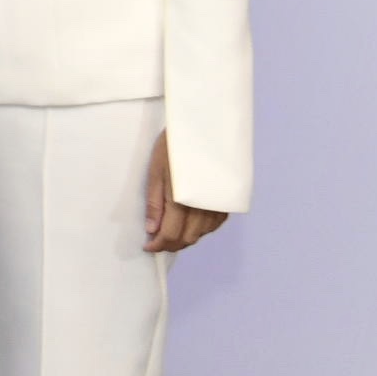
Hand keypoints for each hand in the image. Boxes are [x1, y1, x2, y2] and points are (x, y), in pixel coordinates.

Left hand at [145, 137, 227, 253]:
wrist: (203, 128)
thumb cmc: (173, 147)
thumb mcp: (156, 172)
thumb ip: (155, 204)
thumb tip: (152, 230)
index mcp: (182, 198)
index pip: (171, 234)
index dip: (159, 245)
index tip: (148, 247)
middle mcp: (204, 205)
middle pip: (188, 238)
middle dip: (171, 244)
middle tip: (156, 241)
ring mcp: (218, 203)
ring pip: (202, 233)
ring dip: (186, 237)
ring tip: (170, 231)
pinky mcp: (227, 199)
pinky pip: (215, 224)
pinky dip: (202, 229)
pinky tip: (190, 224)